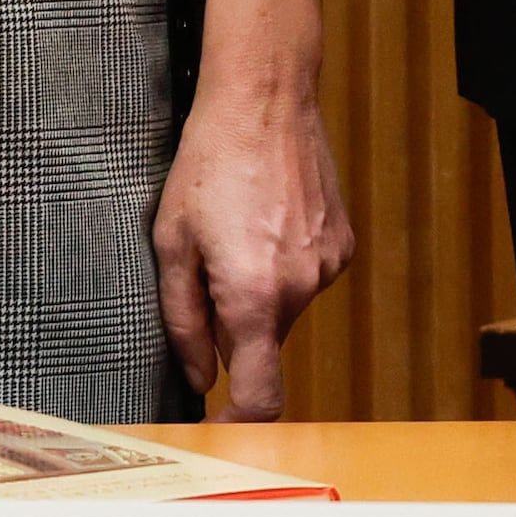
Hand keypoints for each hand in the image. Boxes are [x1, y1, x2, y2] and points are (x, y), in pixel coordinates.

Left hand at [153, 0, 354, 412]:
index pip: (262, 393)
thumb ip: (183, 321)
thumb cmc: (208, 162)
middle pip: (266, 343)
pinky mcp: (343, 243)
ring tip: (240, 228)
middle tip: (209, 269)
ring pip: (287, 307)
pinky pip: (308, 276)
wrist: (266, 97)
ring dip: (261, 290)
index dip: (243, 418)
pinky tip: (268, 217)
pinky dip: (286, 263)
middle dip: (235, 326)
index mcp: (252, 296)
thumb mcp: (172, 242)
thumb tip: (200, 377)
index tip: (224, 419)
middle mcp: (301, 288)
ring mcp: (329, 266)